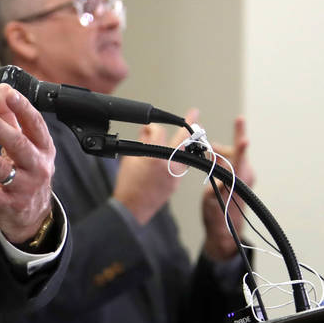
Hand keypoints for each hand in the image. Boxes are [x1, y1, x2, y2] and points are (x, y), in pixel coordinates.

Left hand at [0, 84, 55, 245]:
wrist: (34, 216)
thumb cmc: (27, 171)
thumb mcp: (25, 144)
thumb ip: (11, 116)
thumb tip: (2, 88)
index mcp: (43, 147)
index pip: (35, 124)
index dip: (23, 108)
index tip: (8, 93)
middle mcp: (37, 166)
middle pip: (18, 144)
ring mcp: (24, 187)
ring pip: (0, 168)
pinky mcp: (8, 204)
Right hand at [113, 109, 198, 224]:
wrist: (132, 208)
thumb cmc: (128, 185)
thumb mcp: (130, 159)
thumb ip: (142, 144)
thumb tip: (148, 133)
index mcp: (155, 156)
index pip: (158, 132)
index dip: (152, 127)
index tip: (148, 128)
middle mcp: (169, 165)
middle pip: (184, 140)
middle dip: (190, 125)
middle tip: (195, 115)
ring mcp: (175, 175)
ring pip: (186, 154)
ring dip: (188, 144)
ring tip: (191, 134)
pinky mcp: (176, 183)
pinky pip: (181, 166)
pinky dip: (179, 159)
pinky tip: (174, 157)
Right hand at [201, 116, 252, 260]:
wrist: (226, 231)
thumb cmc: (216, 216)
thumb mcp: (210, 196)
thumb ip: (216, 174)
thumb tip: (217, 157)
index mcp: (237, 183)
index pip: (239, 159)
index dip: (240, 145)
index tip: (243, 134)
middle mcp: (246, 177)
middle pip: (233, 152)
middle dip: (220, 150)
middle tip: (209, 153)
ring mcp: (248, 176)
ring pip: (233, 156)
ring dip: (221, 156)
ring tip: (211, 165)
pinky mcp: (246, 177)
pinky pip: (235, 161)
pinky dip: (224, 161)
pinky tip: (217, 169)